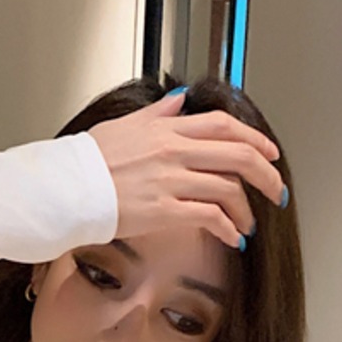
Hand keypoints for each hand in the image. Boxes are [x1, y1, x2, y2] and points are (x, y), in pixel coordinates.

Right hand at [87, 89, 285, 249]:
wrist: (65, 189)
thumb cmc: (85, 163)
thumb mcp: (123, 126)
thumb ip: (157, 115)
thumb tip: (179, 102)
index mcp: (167, 130)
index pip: (225, 127)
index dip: (254, 140)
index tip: (268, 154)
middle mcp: (174, 151)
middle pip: (238, 156)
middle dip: (266, 175)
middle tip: (275, 190)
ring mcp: (171, 181)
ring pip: (228, 189)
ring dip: (246, 209)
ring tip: (248, 224)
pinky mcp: (163, 211)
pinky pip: (209, 217)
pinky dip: (227, 228)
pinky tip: (231, 238)